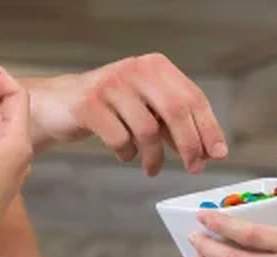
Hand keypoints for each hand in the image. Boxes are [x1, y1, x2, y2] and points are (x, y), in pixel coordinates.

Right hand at [0, 56, 227, 176]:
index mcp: (156, 67)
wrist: (58, 106)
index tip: (218, 154)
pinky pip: (120, 139)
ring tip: (151, 169)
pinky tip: (125, 155)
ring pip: (148, 130)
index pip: (192, 98)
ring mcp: (112, 85)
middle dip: (189, 145)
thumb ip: (174, 126)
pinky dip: (126, 154)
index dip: (208, 129)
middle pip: (176, 111)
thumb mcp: (146, 112)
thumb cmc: (108, 111)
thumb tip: (208, 151)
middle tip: (193, 168)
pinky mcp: (89, 104)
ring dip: (154, 158)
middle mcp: (136, 69)